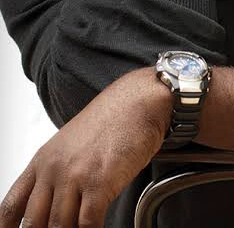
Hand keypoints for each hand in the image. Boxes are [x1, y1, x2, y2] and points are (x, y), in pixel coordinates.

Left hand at [0, 66, 171, 226]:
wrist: (139, 101)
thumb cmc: (114, 120)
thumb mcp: (74, 143)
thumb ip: (60, 173)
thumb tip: (56, 206)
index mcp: (43, 159)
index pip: (12, 205)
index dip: (9, 227)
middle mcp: (54, 169)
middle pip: (33, 223)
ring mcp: (75, 176)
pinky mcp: (99, 183)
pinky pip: (87, 225)